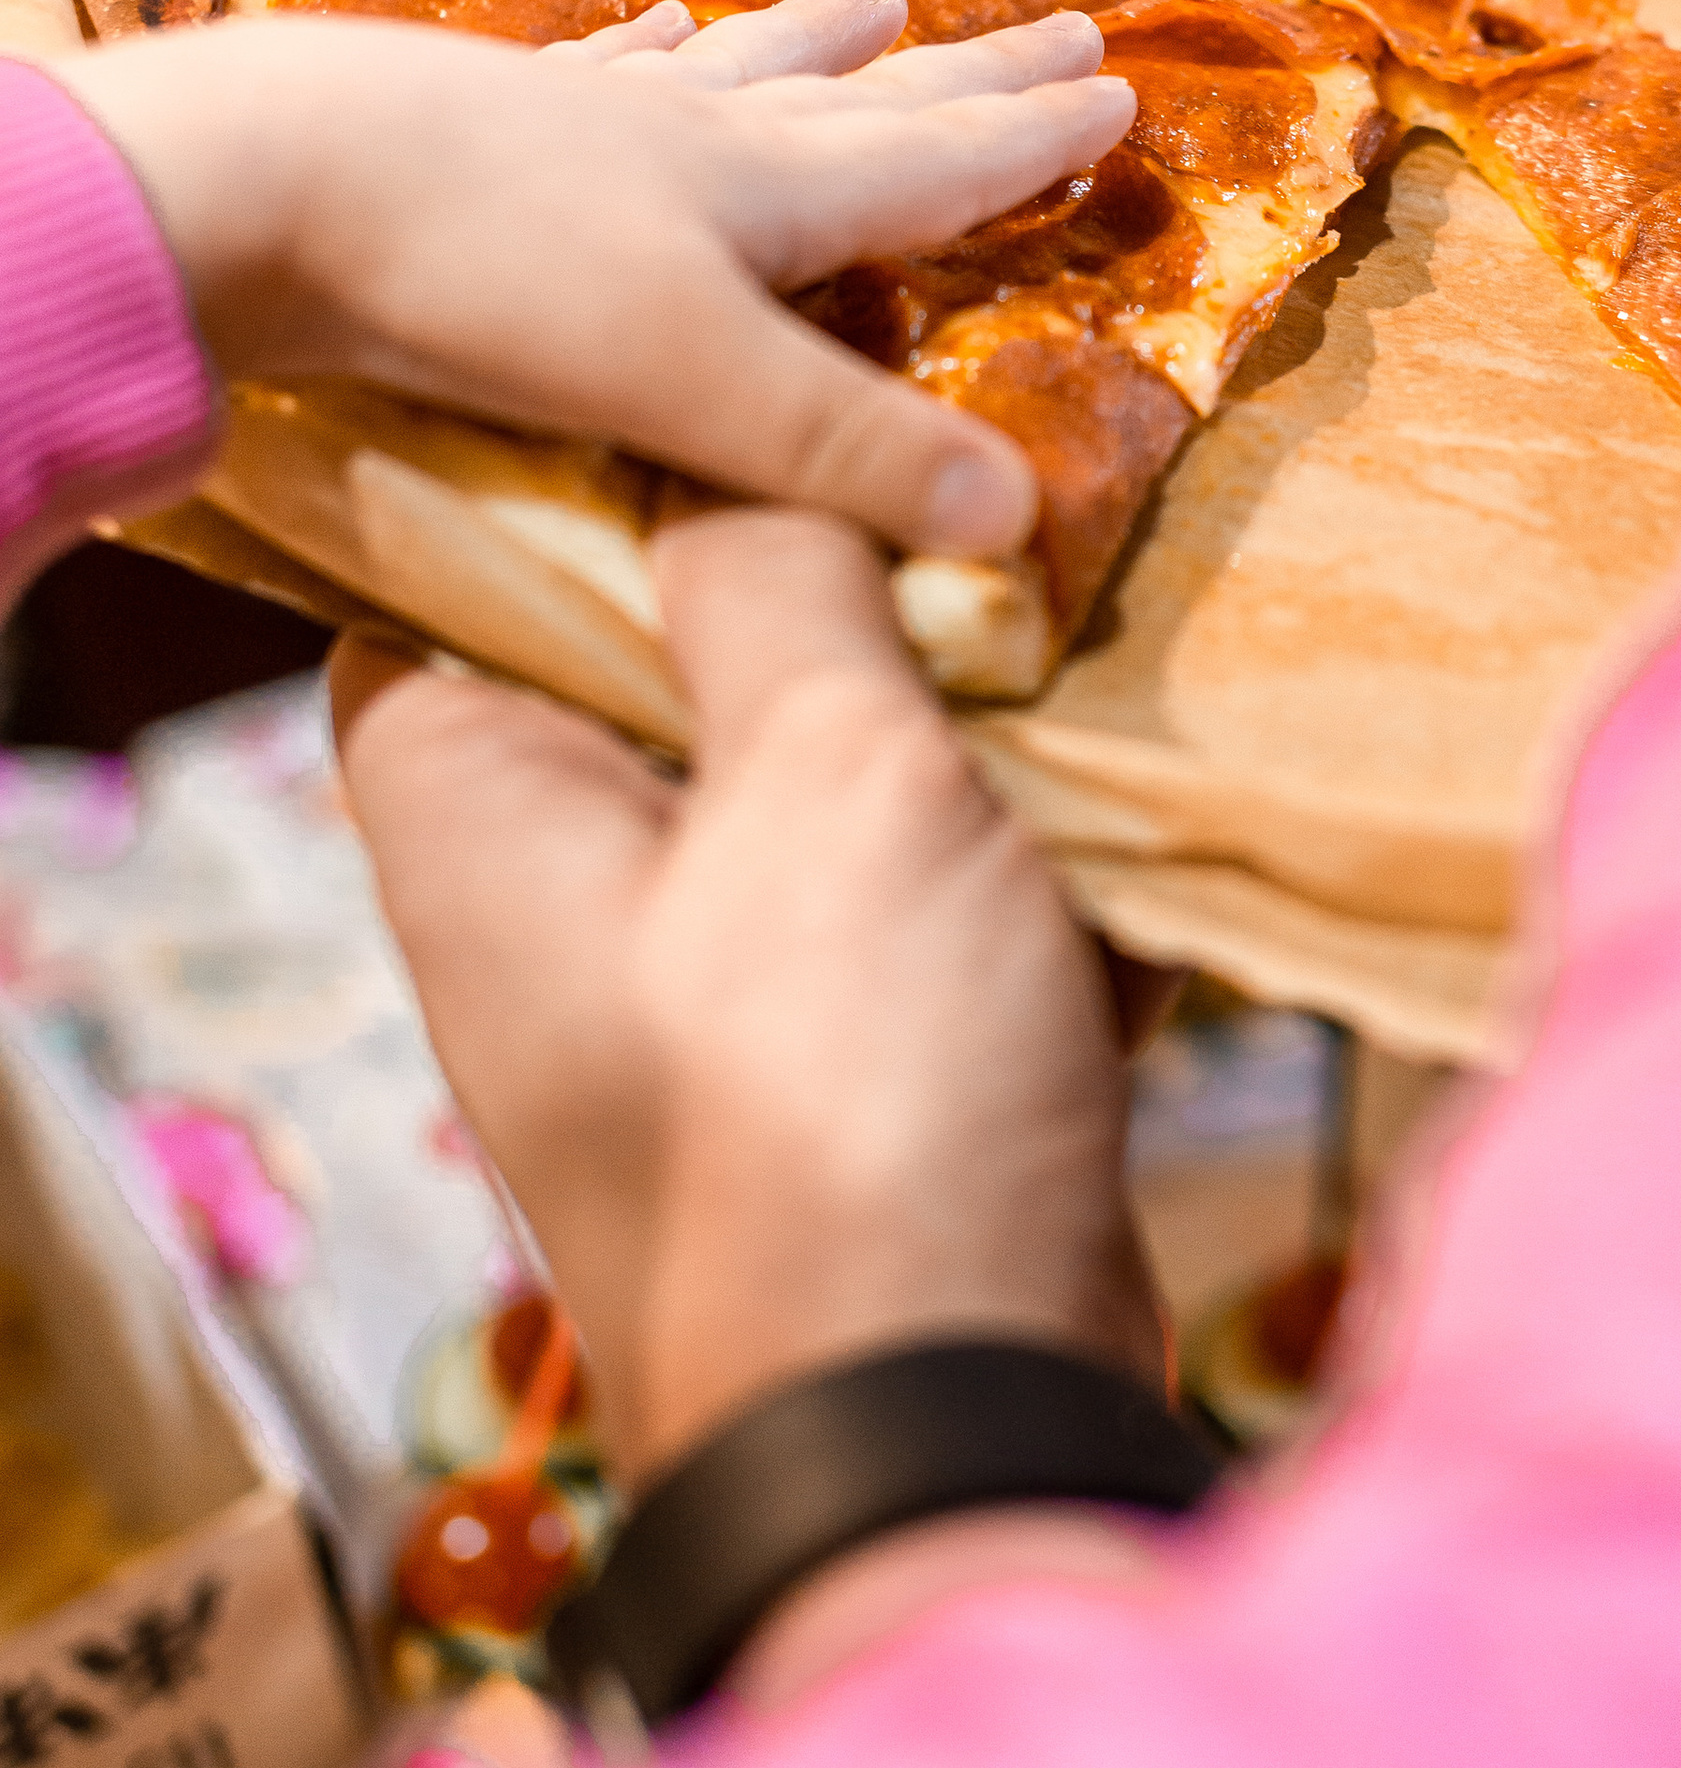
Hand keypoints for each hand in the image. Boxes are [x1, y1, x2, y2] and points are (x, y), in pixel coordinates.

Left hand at [65, 0, 1133, 557]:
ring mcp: (579, 120)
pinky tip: (648, 26)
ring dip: (814, 44)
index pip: (933, 167)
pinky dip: (645, 52)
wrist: (264, 180)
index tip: (1119, 98)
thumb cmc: (488, 284)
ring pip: (733, 72)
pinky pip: (593, 76)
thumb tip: (1015, 517)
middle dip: (968, 79)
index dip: (1028, 144)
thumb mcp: (694, 389)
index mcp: (764, 198)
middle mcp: (690, 141)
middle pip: (861, 101)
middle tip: (1064, 28)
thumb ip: (847, 457)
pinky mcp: (472, 122)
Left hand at [331, 503, 1159, 1484]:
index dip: (607, 442)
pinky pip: (905, 884)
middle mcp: (553, 880)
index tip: (765, 346)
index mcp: (476, 795)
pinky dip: (1004, 836)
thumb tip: (756, 447)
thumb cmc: (841, 1094)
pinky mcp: (832, 1050)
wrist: (944, 1421)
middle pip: (667, 640)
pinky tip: (1122, 776)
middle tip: (968, 454)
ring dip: (947, 699)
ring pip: (812, 757)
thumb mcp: (817, 775)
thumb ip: (780, 577)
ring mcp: (694, 975)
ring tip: (1077, 591)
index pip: (470, 547)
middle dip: (831, 564)